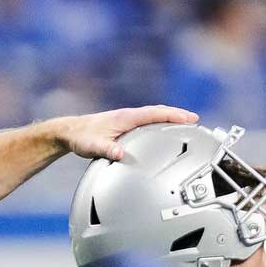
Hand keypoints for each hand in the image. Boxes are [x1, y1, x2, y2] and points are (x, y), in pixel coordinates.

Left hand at [54, 105, 198, 160]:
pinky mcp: (123, 125)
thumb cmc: (81, 137)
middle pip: (158, 112)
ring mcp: (126, 120)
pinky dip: (158, 124)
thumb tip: (119, 154)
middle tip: (195, 121)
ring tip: (185, 126)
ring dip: (169, 119)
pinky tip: (162, 133)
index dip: (174, 115)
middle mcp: (128, 116)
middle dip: (177, 116)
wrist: (70, 132)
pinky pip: (146, 122)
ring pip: (153, 116)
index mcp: (126, 117)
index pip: (156, 113)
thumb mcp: (92, 146)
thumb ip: (106, 150)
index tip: (191, 118)